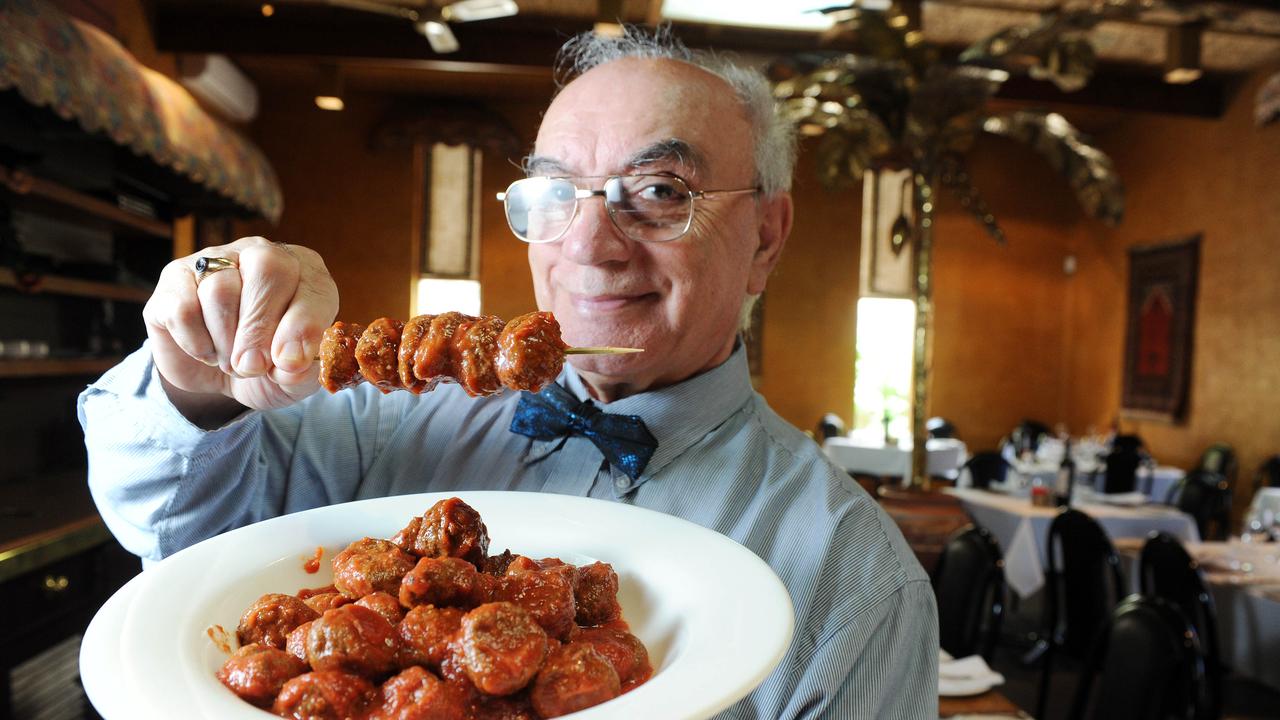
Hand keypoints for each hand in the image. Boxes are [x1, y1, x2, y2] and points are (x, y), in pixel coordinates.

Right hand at [143, 236, 338, 420]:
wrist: (220, 376)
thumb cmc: (268, 366)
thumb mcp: (294, 376)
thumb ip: (303, 371)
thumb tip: (290, 363)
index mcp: (305, 272)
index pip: (312, 283)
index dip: (303, 325)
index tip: (290, 362)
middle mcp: (260, 254)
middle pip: (266, 270)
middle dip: (259, 329)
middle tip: (253, 366)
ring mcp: (214, 261)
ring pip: (220, 291)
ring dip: (226, 342)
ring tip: (232, 361)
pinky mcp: (175, 278)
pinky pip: (182, 308)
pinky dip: (195, 341)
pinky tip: (206, 351)